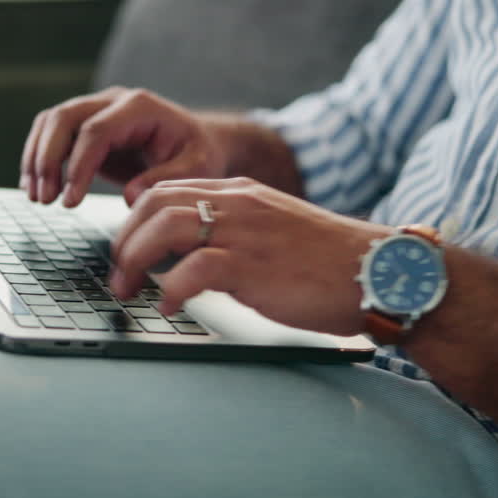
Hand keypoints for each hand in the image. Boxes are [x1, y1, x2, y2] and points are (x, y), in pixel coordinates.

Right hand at [19, 87, 230, 206]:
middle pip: (64, 118)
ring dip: (37, 159)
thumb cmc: (200, 154)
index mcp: (140, 107)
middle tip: (44, 200)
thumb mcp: (196, 169)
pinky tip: (35, 188)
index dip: (77, 166)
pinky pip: (52, 134)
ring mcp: (97, 109)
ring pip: (51, 122)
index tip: (70, 201)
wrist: (200, 142)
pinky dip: (39, 159)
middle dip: (47, 159)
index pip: (96, 130)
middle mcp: (113, 101)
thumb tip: (129, 195)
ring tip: (38, 198)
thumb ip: (164, 180)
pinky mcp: (87, 125)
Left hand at [109, 177, 390, 335]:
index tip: (127, 251)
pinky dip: (171, 289)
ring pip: (164, 227)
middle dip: (125, 240)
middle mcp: (238, 205)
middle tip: (118, 276)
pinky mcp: (254, 265)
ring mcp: (245, 232)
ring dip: (135, 261)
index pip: (167, 190)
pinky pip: (194, 268)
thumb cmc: (328, 265)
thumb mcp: (273, 234)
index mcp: (241, 194)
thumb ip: (234, 236)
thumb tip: (189, 262)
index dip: (136, 220)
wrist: (378, 272)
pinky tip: (171, 307)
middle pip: (154, 203)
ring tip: (131, 291)